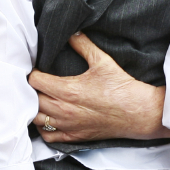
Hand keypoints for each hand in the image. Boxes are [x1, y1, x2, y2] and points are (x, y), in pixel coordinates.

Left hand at [29, 33, 165, 143]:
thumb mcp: (102, 61)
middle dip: (32, 90)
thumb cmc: (121, 88)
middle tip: (38, 84)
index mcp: (68, 90)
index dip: (33, 73)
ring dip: (35, 109)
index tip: (38, 70)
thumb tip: (73, 32)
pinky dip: (44, 129)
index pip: (35, 81)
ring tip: (41, 100)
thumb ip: (84, 45)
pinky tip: (48, 118)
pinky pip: (48, 137)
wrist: (137, 113)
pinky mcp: (74, 136)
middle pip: (32, 100)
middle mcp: (64, 110)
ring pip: (36, 119)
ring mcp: (68, 125)